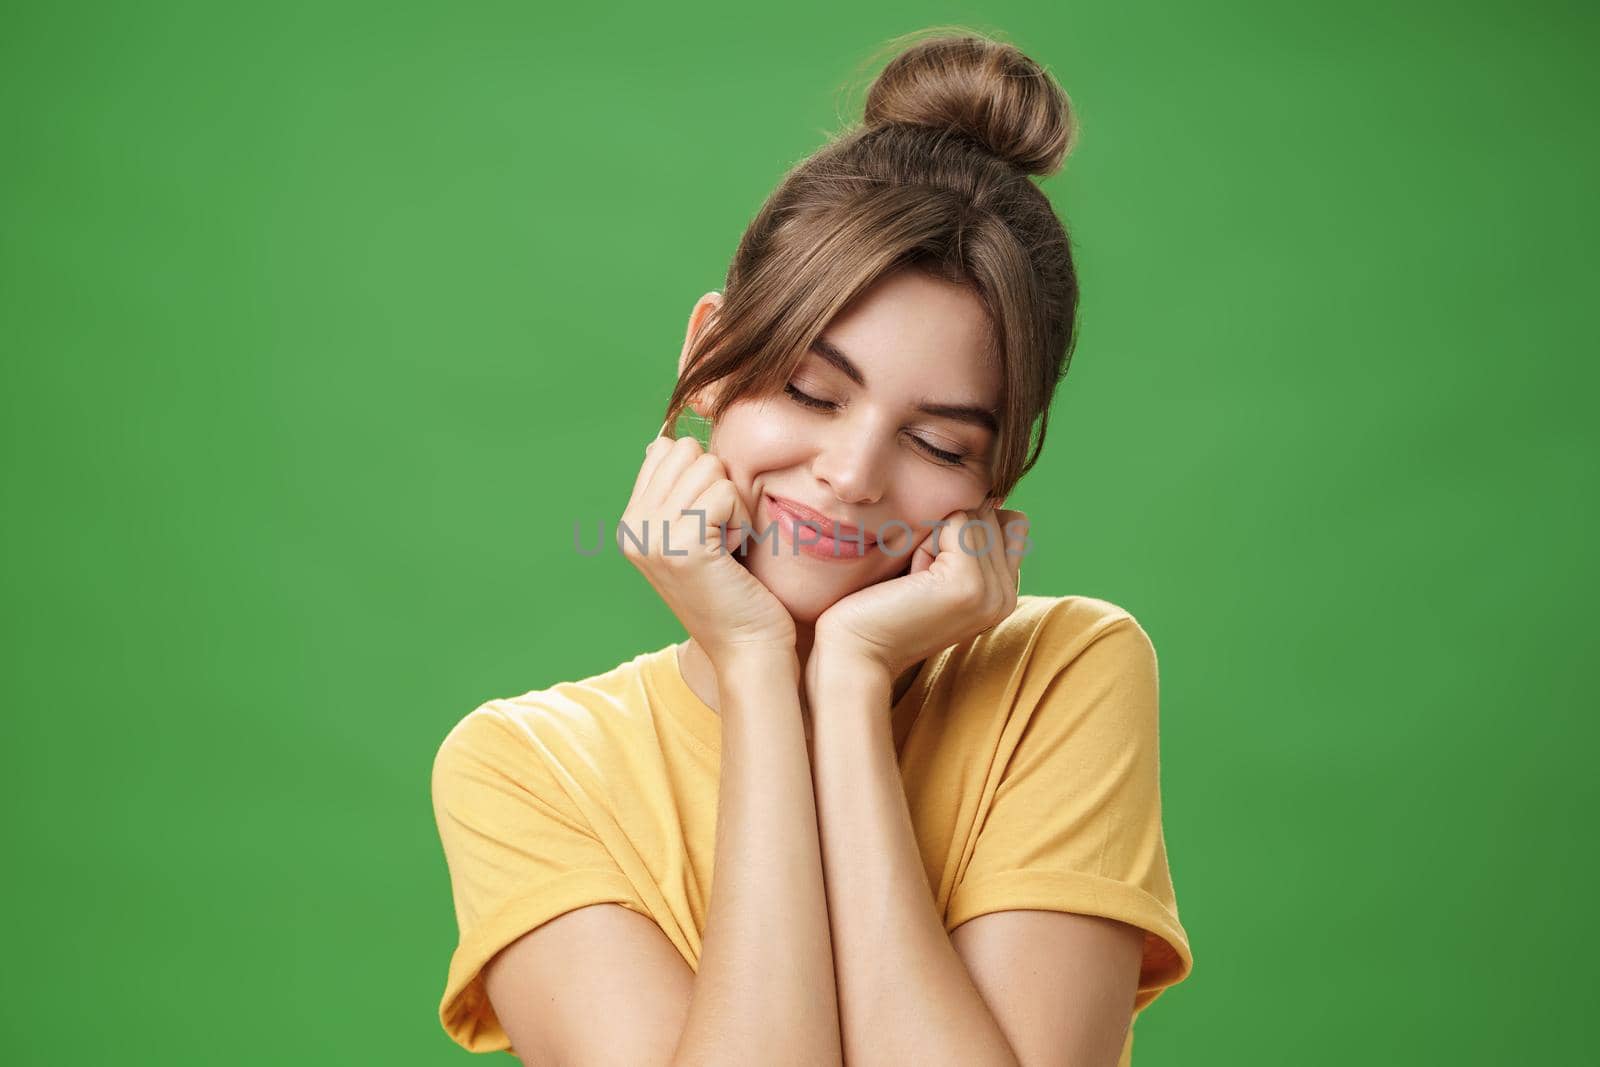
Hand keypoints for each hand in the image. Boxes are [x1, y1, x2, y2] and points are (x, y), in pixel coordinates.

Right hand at [619, 434, 795, 673]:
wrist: (749, 647)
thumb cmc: (736, 589)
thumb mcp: (695, 534)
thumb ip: (677, 492)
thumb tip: (660, 441)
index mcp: (631, 523)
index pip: (665, 449)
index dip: (702, 476)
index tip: (709, 523)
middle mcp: (632, 529)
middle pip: (688, 452)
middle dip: (718, 485)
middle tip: (722, 535)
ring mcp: (651, 537)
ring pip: (709, 468)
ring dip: (733, 504)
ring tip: (728, 545)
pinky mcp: (681, 545)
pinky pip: (725, 494)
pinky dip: (742, 521)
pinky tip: (735, 555)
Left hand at [811, 499, 1027, 681]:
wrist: (855, 650)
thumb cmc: (882, 602)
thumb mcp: (933, 565)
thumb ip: (967, 536)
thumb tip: (989, 490)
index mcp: (1005, 593)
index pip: (1007, 520)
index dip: (961, 528)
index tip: (928, 570)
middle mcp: (1007, 595)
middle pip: (989, 512)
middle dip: (947, 529)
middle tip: (917, 577)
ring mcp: (993, 592)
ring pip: (972, 514)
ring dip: (933, 535)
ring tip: (914, 578)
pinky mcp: (969, 584)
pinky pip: (956, 521)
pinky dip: (924, 540)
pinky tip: (910, 578)